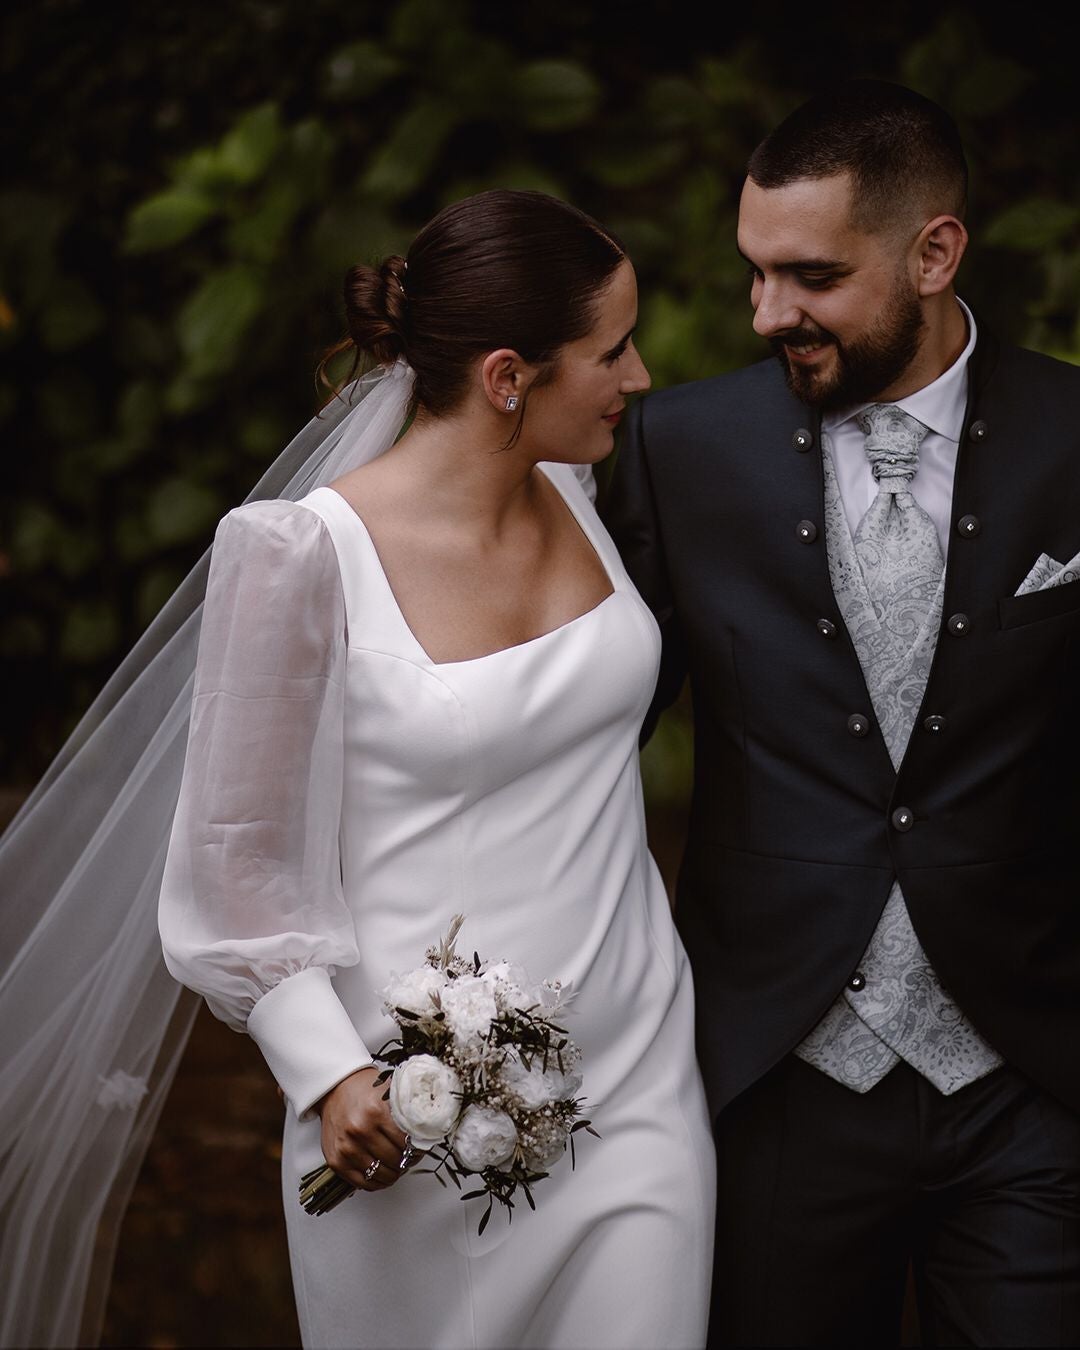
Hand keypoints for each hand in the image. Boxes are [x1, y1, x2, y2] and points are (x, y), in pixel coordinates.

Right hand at [316, 1066, 409, 1191]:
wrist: (334, 1090)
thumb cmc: (361, 1090)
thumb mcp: (387, 1091)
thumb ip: (405, 1108)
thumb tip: (428, 1126)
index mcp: (375, 1111)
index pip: (406, 1141)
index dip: (416, 1148)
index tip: (419, 1148)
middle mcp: (360, 1130)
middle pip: (395, 1159)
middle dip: (406, 1161)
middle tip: (410, 1157)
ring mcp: (347, 1148)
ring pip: (381, 1174)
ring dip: (393, 1173)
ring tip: (398, 1166)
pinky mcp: (336, 1161)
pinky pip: (363, 1183)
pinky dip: (376, 1182)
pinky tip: (383, 1174)